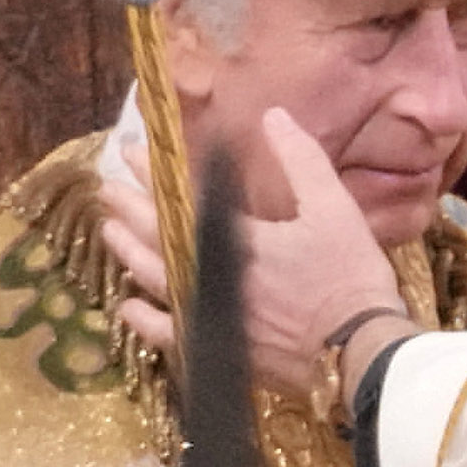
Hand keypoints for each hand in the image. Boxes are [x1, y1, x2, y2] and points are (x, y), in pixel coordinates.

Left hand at [100, 109, 415, 397]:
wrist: (358, 350)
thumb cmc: (348, 275)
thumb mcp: (334, 207)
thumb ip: (301, 160)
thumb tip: (273, 116)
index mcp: (238, 238)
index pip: (184, 198)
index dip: (154, 174)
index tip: (129, 152)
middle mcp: (212, 275)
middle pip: (159, 237)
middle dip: (130, 208)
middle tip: (107, 187)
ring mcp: (210, 314)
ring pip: (155, 279)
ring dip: (128, 252)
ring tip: (109, 230)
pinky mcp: (217, 347)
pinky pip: (167, 333)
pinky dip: (144, 320)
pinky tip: (127, 306)